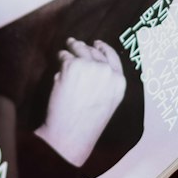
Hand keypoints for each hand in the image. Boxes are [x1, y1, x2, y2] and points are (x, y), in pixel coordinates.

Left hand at [34, 38, 126, 167]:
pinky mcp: (72, 65)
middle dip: (84, 47)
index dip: (103, 48)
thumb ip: (106, 83)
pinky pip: (64, 55)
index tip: (97, 43)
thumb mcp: (108, 103)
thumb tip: (95, 66)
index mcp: (119, 82)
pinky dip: (60, 57)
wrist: (71, 133)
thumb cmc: (87, 124)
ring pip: (79, 49)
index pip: (113, 57)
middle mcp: (107, 71)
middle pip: (95, 51)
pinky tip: (59, 60)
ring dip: (71, 47)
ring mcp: (90, 66)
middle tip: (75, 44)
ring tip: (66, 48)